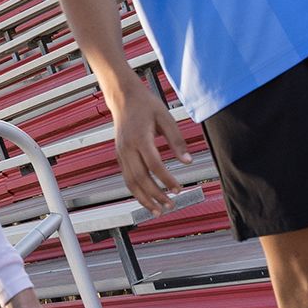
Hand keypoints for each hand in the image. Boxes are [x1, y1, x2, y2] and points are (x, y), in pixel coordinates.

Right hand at [112, 80, 189, 212]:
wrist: (123, 97)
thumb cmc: (146, 105)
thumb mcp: (166, 118)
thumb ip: (177, 141)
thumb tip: (188, 162)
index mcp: (140, 138)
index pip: (154, 165)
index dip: (167, 180)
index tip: (179, 189)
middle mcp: (127, 148)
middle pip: (140, 178)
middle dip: (155, 195)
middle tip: (170, 205)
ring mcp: (121, 153)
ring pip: (130, 182)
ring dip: (144, 199)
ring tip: (157, 210)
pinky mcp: (119, 155)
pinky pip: (126, 178)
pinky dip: (136, 191)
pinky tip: (146, 199)